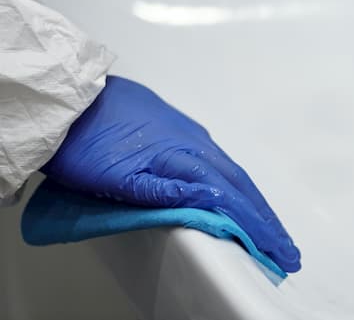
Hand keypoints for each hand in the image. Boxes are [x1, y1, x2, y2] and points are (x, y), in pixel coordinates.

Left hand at [42, 76, 299, 271]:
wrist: (66, 99)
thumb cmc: (83, 143)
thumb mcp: (118, 177)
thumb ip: (165, 192)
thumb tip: (213, 204)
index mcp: (182, 157)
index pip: (230, 199)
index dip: (258, 229)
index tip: (280, 253)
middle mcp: (194, 142)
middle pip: (241, 185)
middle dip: (266, 219)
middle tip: (287, 249)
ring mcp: (186, 133)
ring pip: (230, 172)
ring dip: (254, 202)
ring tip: (267, 228)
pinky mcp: (176, 129)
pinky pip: (217, 160)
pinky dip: (234, 183)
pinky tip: (233, 193)